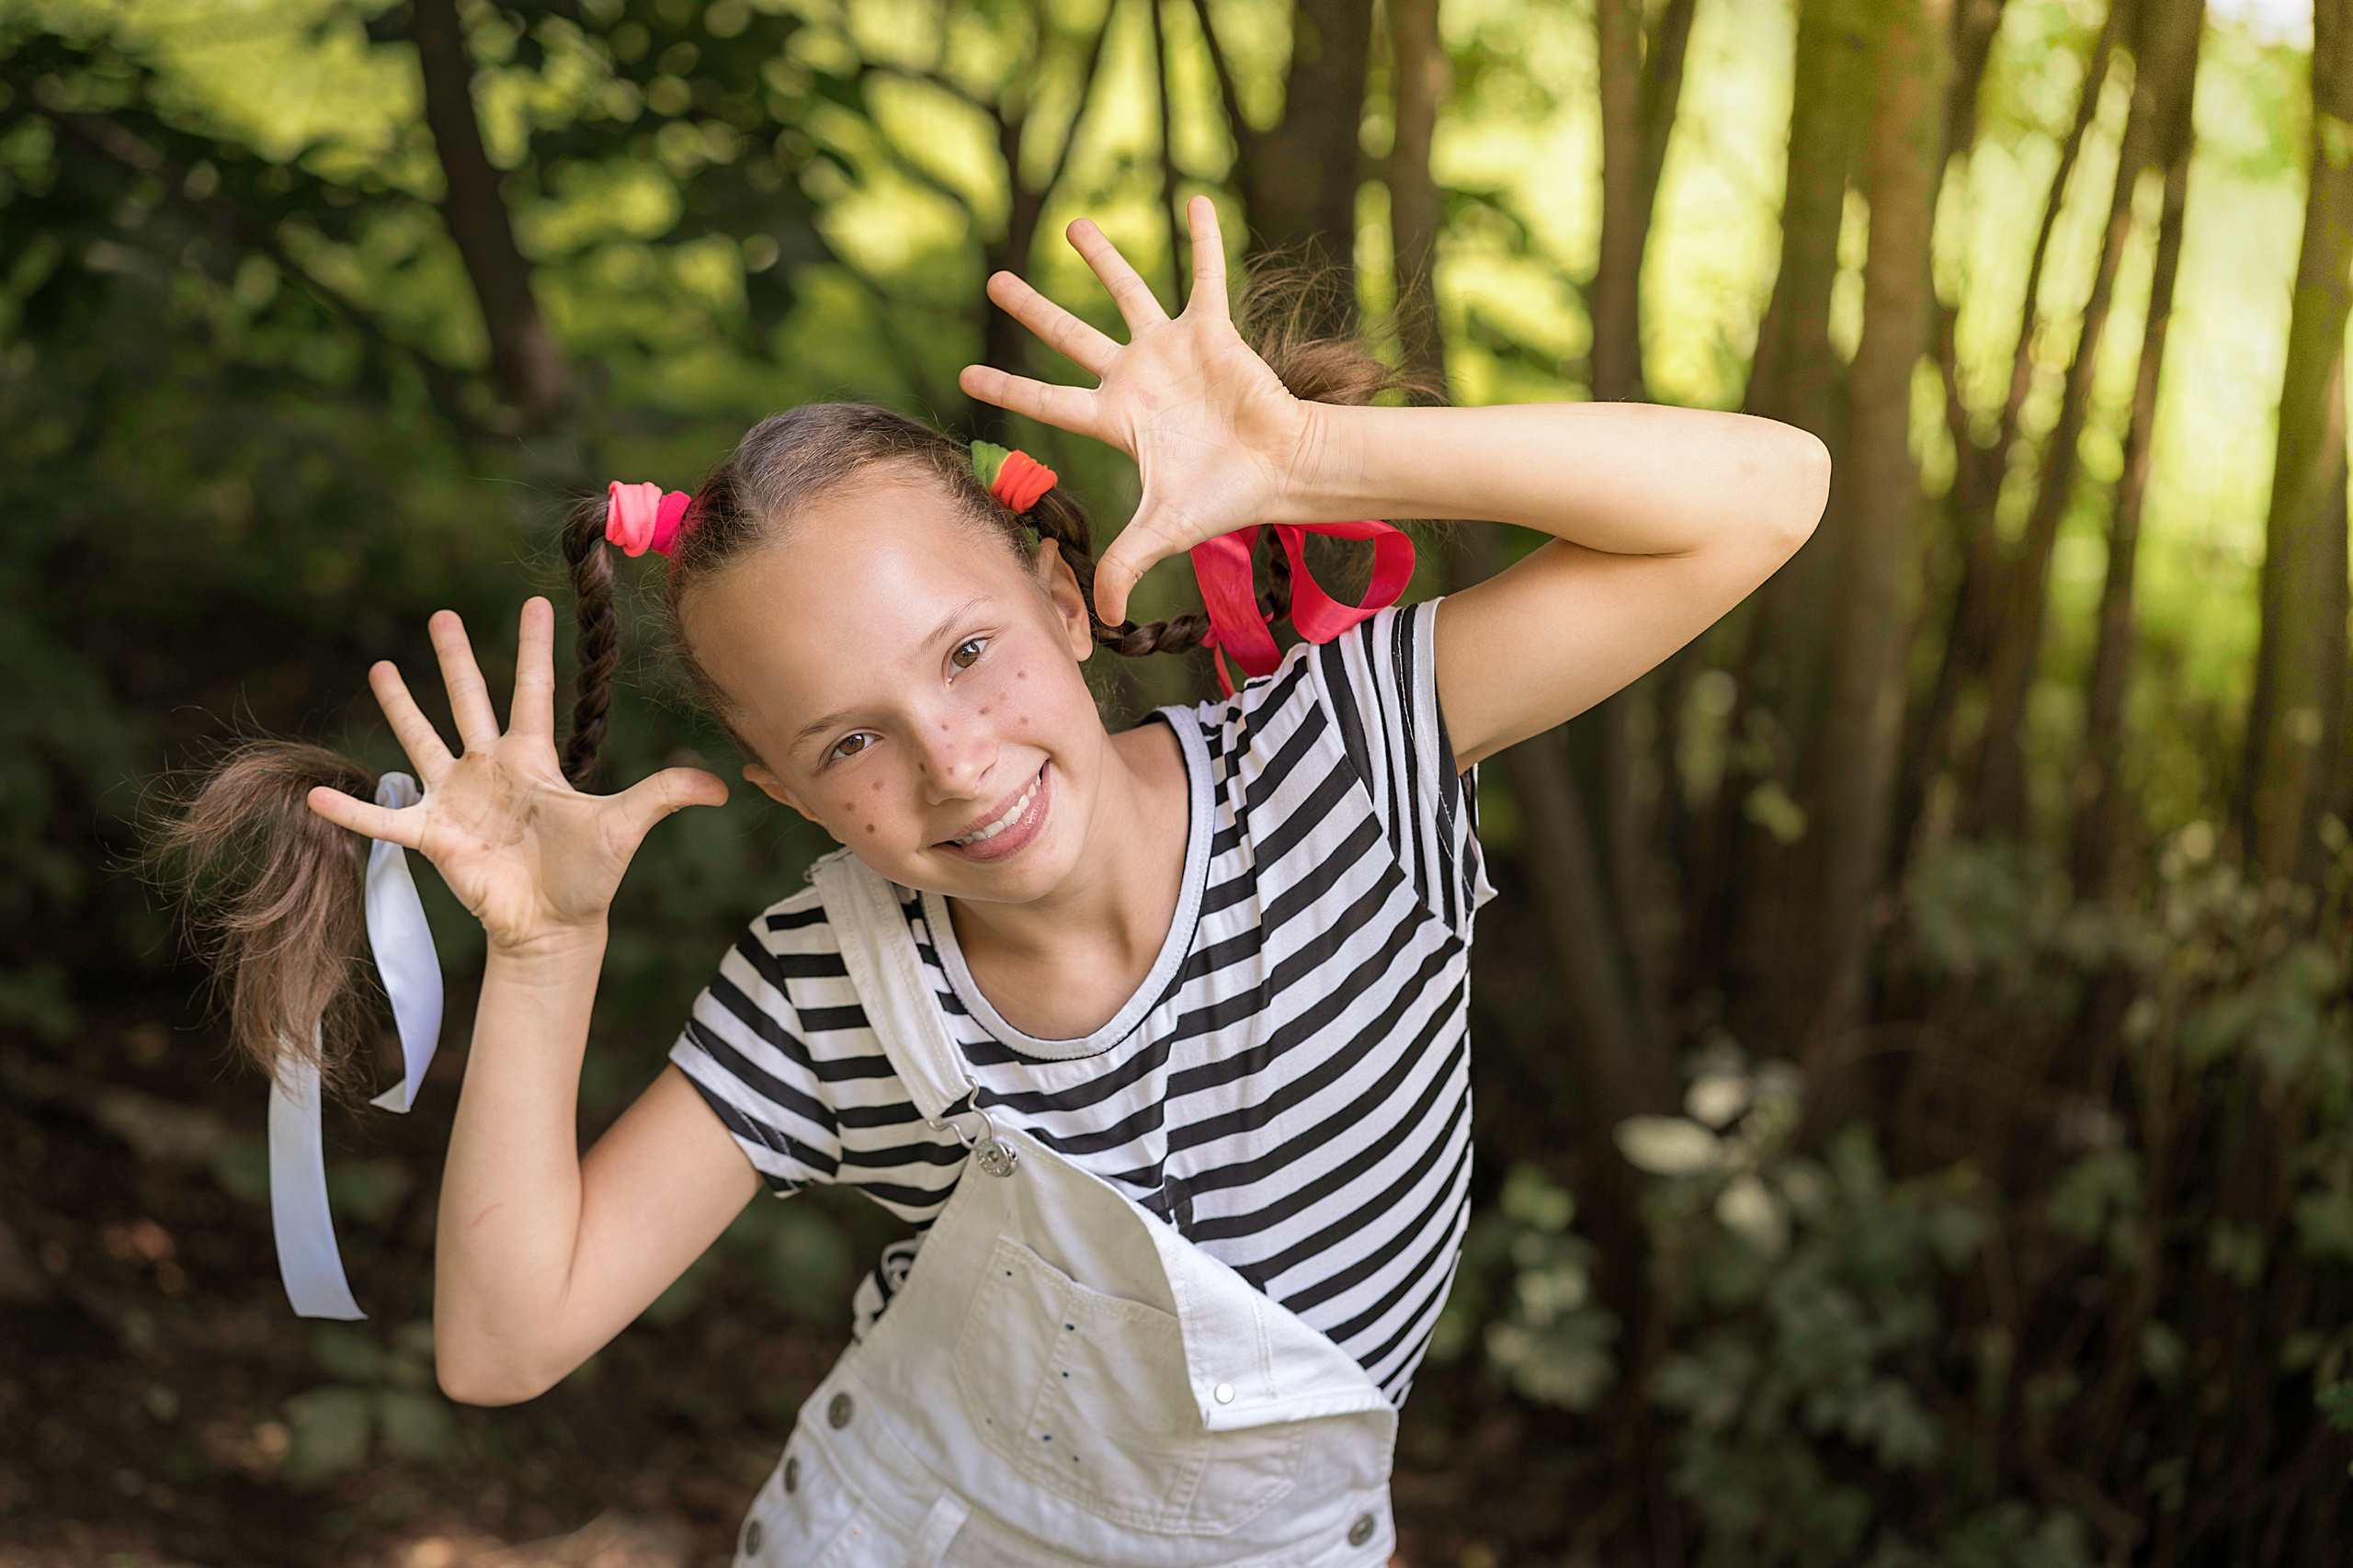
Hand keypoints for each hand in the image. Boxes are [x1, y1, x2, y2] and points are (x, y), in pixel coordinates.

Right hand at [304, 600, 727, 954]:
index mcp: (534, 759)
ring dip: (401, 706)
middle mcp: (491, 767)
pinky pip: (384, 821)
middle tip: (442, 613)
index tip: (533, 602)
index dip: (534, 648)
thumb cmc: (589, 877)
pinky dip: (353, 812)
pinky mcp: (433, 835)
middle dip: (457, 657)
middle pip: (470, 699)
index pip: (534, 689)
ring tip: (380, 665)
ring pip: (422, 739)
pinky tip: (314, 799)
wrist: (554, 927)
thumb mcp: (626, 827)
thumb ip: (665, 796)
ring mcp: (457, 798)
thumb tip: (724, 787)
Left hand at [958, 197, 1314, 625]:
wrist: (1282, 470)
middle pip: (1070, 337)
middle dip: (1033, 309)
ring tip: (1074, 225)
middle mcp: (1136, 378)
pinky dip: (1204, 239)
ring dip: (1103, 259)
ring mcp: (1171, 350)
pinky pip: (1206, 275)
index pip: (1046, 399)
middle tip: (995, 280)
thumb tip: (1099, 616)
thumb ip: (1125, 564)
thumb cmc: (1225, 497)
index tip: (964, 375)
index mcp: (1116, 419)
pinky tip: (1195, 201)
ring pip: (1127, 292)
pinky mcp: (1213, 330)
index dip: (1005, 388)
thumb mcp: (1165, 530)